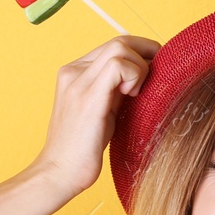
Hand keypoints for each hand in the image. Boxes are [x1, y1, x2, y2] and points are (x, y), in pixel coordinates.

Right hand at [31, 35, 160, 200]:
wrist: (58, 173)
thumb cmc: (84, 148)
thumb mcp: (104, 109)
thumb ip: (118, 88)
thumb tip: (146, 72)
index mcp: (75, 72)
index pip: (114, 44)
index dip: (140, 53)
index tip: (152, 74)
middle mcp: (73, 71)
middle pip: (119, 41)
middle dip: (147, 54)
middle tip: (156, 78)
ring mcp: (77, 81)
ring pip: (120, 47)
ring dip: (139, 67)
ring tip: (135, 94)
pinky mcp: (87, 96)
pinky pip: (117, 66)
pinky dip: (134, 75)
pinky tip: (132, 96)